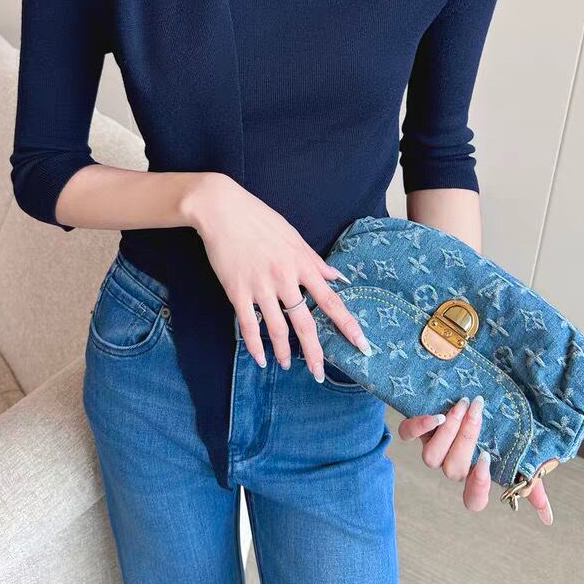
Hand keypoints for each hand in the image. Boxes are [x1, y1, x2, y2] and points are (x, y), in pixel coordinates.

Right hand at [181, 173, 371, 379]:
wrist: (222, 210)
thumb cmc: (259, 219)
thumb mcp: (293, 235)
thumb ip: (314, 260)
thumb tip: (336, 277)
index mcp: (302, 264)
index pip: (330, 301)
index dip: (347, 325)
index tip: (361, 344)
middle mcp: (284, 278)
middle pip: (304, 323)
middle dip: (314, 352)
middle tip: (318, 373)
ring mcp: (260, 287)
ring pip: (276, 329)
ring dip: (283, 351)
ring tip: (286, 364)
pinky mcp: (237, 292)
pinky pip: (248, 325)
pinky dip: (254, 345)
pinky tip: (261, 358)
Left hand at [398, 395, 553, 524]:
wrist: (473, 388)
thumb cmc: (499, 426)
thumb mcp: (518, 451)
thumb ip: (530, 482)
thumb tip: (547, 518)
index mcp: (475, 473)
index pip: (473, 499)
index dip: (478, 487)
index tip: (487, 460)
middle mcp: (453, 464)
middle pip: (453, 470)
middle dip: (467, 439)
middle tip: (478, 410)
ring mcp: (433, 447)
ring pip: (431, 457)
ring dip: (448, 432)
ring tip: (463, 405)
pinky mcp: (416, 430)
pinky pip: (408, 435)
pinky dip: (419, 427)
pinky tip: (436, 415)